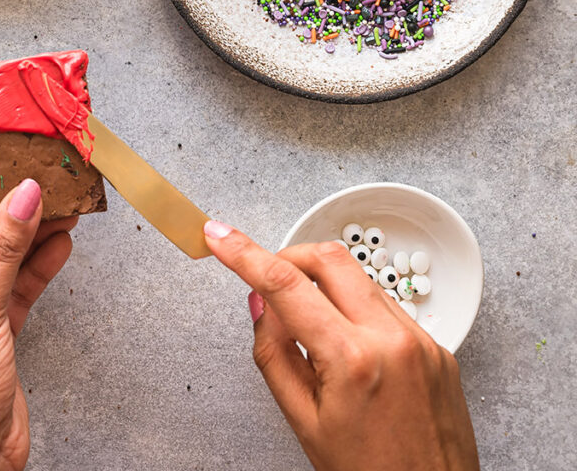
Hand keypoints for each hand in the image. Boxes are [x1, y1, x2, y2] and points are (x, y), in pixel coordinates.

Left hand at [0, 169, 76, 470]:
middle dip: (11, 207)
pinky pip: (19, 285)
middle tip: (44, 179)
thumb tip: (23, 195)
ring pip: (3, 258)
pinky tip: (62, 245)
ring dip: (32, 234)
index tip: (5, 159)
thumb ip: (5, 250)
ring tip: (64, 206)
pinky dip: (40, 266)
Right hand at [203, 221, 479, 470]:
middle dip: (288, 256)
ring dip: (324, 286)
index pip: (286, 285)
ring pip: (359, 279)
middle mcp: (393, 339)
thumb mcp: (303, 420)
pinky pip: (386, 306)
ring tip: (310, 330)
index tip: (220, 237)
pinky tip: (345, 346)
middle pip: (328, 258)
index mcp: (353, 360)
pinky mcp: (439, 346)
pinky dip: (355, 310)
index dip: (245, 254)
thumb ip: (274, 353)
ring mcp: (423, 340)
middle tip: (266, 277)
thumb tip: (261, 303)